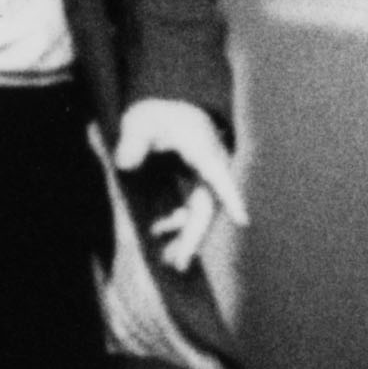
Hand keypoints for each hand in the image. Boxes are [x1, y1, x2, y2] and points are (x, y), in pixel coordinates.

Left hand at [111, 97, 241, 270]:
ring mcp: (205, 176)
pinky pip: (193, 210)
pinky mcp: (196, 183)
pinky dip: (178, 224)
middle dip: (194, 236)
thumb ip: (133, 141)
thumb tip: (125, 164)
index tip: (242, 219)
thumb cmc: (157, 112)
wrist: (167, 105)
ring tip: (170, 262)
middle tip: (179, 264)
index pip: (218, 176)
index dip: (230, 197)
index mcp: (202, 149)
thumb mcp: (141, 120)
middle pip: (208, 207)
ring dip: (186, 237)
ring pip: (201, 213)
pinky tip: (158, 232)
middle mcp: (211, 166)